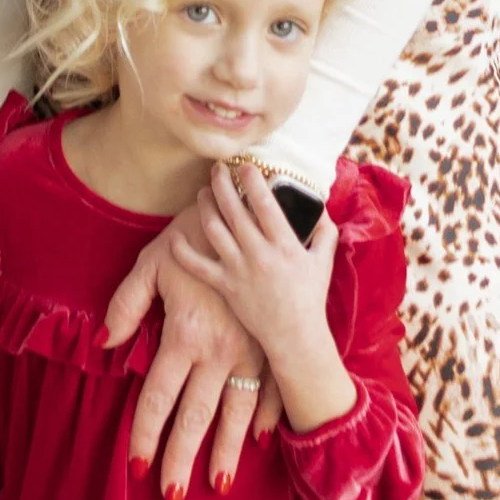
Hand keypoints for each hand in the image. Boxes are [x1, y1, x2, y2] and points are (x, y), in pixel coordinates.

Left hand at [106, 219, 288, 499]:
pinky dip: (267, 417)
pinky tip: (260, 441)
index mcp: (185, 334)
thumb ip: (126, 305)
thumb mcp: (151, 263)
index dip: (145, 435)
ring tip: (218, 485)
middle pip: (196, 417)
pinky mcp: (273, 343)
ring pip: (237, 413)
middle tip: (172, 497)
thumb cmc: (191, 235)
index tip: (137, 468)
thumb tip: (105, 344)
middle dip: (182, 459)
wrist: (249, 209)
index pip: (157, 398)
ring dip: (226, 451)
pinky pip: (271, 389)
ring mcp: (252, 350)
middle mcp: (219, 350)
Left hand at [173, 163, 351, 431]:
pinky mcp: (225, 286)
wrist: (294, 336)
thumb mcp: (324, 260)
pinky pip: (197, 266)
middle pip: (232, 208)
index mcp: (284, 243)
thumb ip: (324, 230)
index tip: (244, 164)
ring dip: (204, 205)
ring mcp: (239, 269)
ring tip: (203, 192)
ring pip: (213, 228)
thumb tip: (318, 208)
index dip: (251, 178)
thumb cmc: (310, 297)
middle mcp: (258, 252)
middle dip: (221, 183)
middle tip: (217, 169)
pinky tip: (174, 235)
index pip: (263, 202)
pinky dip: (182, 250)